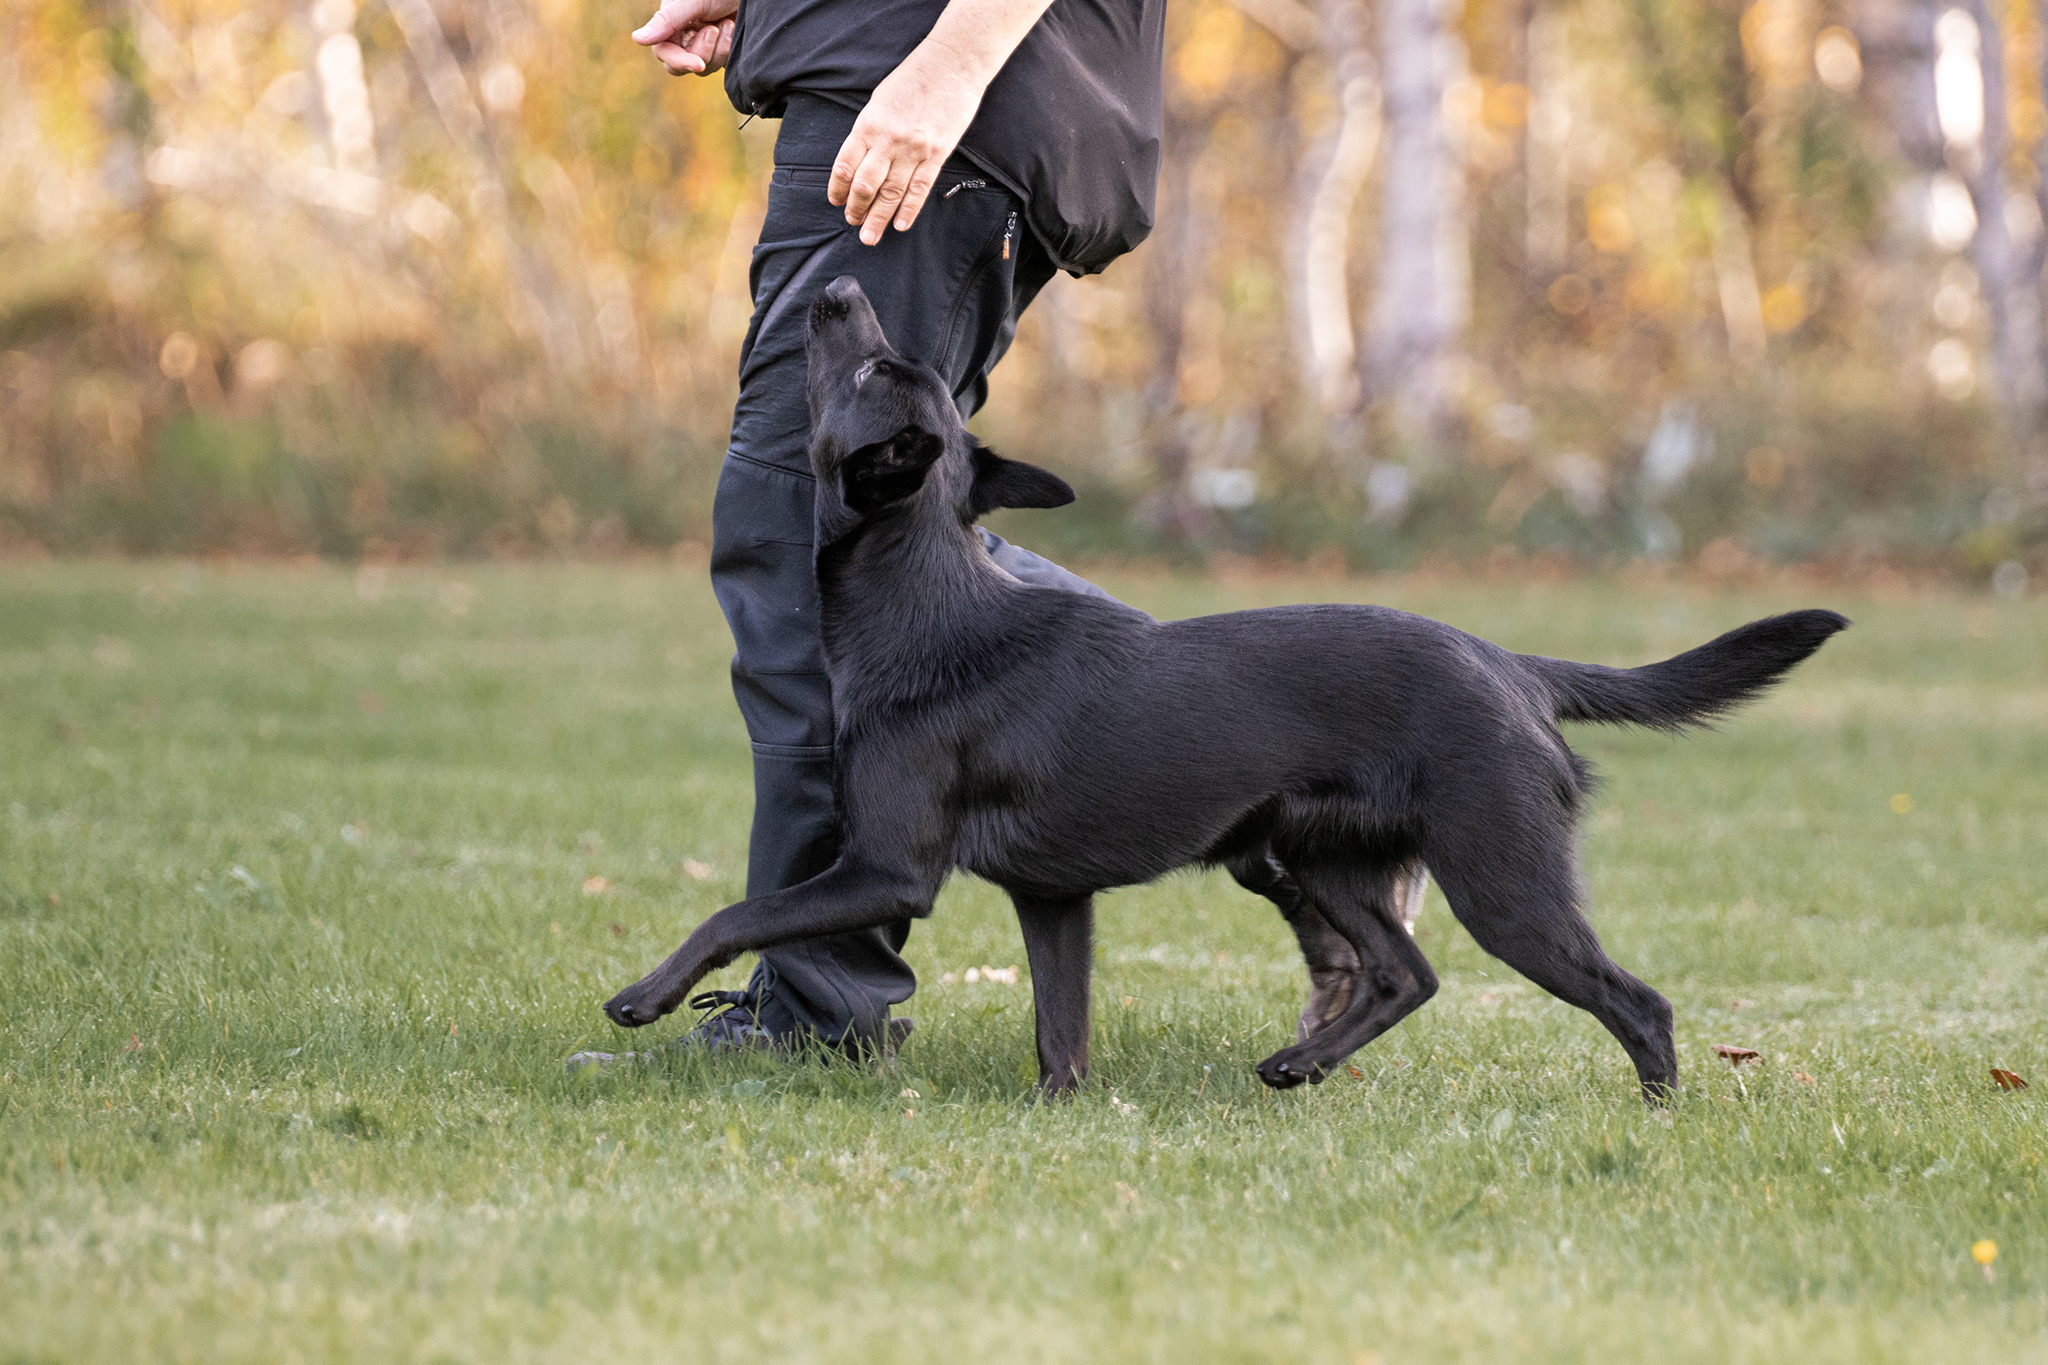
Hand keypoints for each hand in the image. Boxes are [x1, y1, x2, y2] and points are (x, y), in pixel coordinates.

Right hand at [632, 0, 737, 75]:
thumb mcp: (691, 2)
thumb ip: (666, 21)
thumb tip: (637, 39)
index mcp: (669, 24)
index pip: (665, 54)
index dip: (681, 62)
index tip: (699, 64)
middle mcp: (683, 36)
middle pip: (682, 66)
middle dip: (703, 52)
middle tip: (714, 27)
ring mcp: (702, 44)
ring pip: (705, 68)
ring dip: (720, 48)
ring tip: (727, 22)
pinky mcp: (720, 50)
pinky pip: (721, 65)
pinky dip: (729, 50)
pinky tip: (733, 29)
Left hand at [829, 44, 986, 244]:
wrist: (952, 64)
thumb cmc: (913, 78)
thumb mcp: (879, 101)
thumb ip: (868, 131)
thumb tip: (860, 160)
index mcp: (867, 125)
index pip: (844, 167)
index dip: (837, 190)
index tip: (836, 202)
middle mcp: (887, 141)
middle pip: (865, 186)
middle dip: (856, 210)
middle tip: (853, 224)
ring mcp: (913, 150)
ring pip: (890, 194)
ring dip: (878, 219)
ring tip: (870, 236)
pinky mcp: (936, 155)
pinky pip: (919, 190)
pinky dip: (908, 211)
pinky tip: (900, 226)